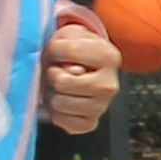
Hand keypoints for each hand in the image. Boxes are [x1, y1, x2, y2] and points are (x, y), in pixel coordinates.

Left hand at [40, 4, 120, 134]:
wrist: (88, 68)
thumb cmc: (75, 49)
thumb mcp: (70, 36)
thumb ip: (63, 43)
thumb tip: (67, 71)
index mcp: (109, 57)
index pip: (69, 51)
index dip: (51, 50)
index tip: (54, 51)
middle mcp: (109, 85)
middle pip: (61, 82)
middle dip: (51, 74)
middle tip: (56, 72)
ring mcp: (101, 107)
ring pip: (58, 102)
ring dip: (50, 93)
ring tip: (58, 86)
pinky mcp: (90, 123)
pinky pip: (60, 120)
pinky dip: (54, 111)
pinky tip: (61, 100)